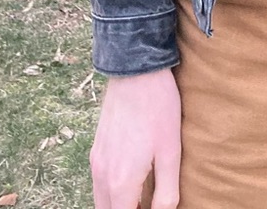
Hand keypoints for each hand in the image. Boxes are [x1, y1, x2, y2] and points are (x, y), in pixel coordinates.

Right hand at [90, 67, 180, 208]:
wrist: (136, 71)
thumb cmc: (158, 109)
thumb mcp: (171, 151)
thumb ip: (166, 190)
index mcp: (121, 181)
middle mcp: (102, 176)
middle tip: (147, 204)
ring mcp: (96, 161)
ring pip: (101, 200)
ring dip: (118, 205)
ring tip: (141, 200)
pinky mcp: (96, 148)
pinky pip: (99, 182)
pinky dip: (112, 192)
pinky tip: (131, 183)